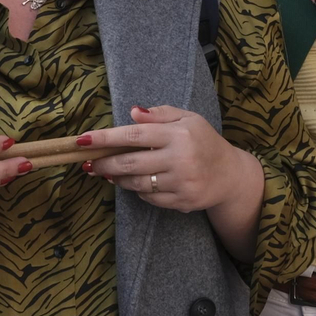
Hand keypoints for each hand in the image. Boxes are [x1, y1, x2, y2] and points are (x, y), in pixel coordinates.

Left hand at [82, 105, 247, 212]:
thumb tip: (132, 113)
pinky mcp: (182, 202)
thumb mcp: (188, 119)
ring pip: (136, 183)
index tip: (84, 140)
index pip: (134, 135)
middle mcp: (179, 159)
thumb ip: (160, 115)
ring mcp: (181, 183)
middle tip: (87, 163)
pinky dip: (138, 191)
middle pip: (130, 163)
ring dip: (117, 178)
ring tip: (106, 171)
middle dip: (104, 163)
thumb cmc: (205, 141)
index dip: (106, 138)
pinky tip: (133, 183)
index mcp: (178, 134)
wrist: (231, 175)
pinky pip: (150, 198)